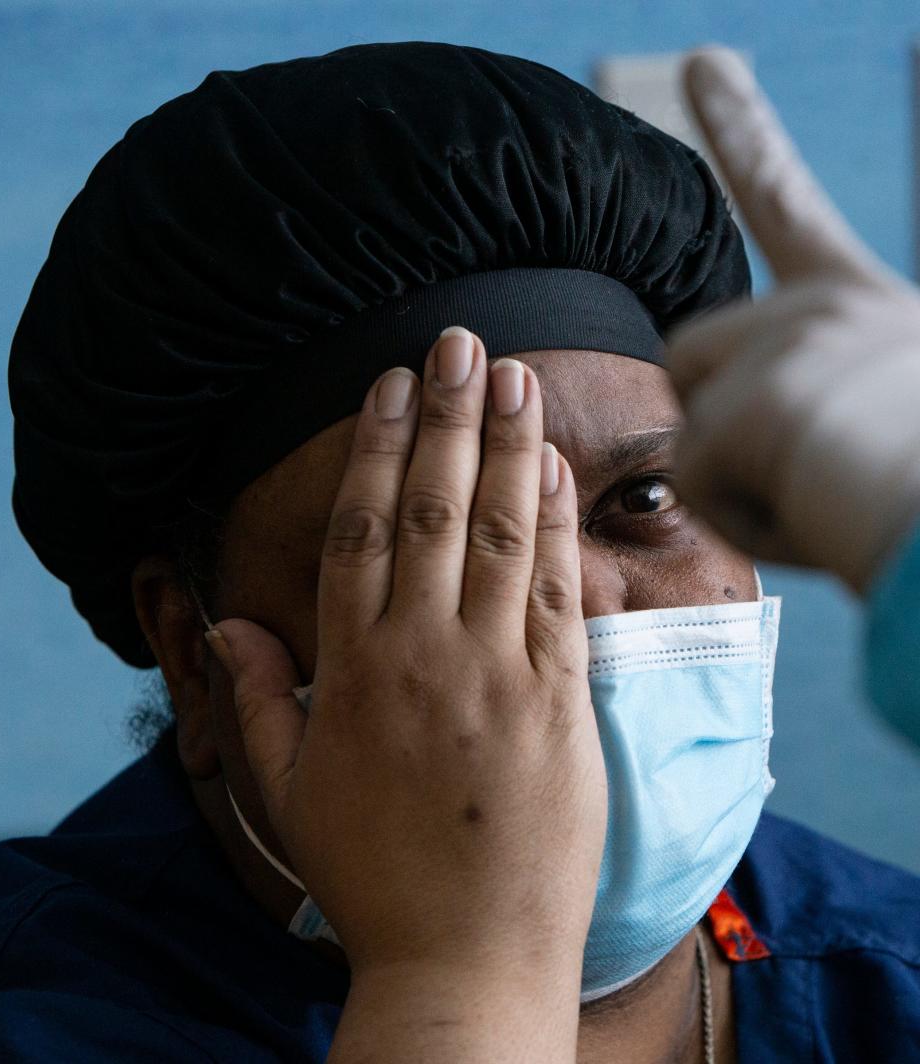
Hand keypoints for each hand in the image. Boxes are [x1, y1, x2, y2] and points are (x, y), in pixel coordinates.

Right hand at [211, 328, 604, 984]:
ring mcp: (501, 676)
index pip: (365, 532)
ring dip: (509, 450)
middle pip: (436, 511)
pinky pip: (556, 596)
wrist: (467, 959)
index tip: (391, 388)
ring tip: (514, 379)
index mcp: (355, 672)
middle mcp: (427, 657)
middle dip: (449, 418)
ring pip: (501, 537)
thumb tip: (234, 623)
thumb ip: (253, 700)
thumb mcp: (287, 793)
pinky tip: (554, 471)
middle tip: (459, 343)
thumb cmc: (371, 876)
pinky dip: (553, 526)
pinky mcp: (562, 704)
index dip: (378, 451)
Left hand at [668, 47, 919, 592]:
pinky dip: (740, 516)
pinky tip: (810, 514)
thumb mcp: (883, 413)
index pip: (782, 200)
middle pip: (691, 354)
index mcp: (858, 304)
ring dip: (726, 465)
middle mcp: (824, 304)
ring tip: (816, 487)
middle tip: (803, 457)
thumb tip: (764, 412)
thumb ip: (816, 388)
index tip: (701, 64)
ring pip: (685, 410)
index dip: (741, 128)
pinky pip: (696, 477)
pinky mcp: (760, 398)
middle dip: (715, 417)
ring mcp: (791, 343)